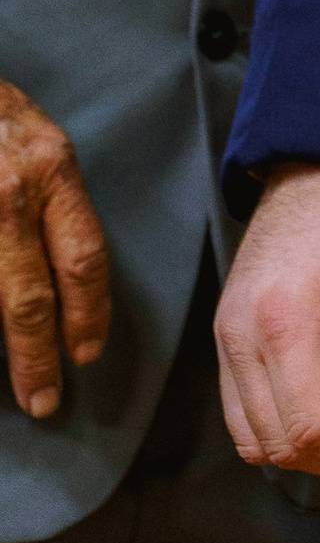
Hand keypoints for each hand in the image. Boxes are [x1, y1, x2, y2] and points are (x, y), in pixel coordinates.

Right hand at [0, 77, 111, 418]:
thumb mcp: (40, 143)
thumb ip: (53, 201)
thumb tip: (66, 278)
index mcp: (52, 170)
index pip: (84, 257)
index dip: (88, 314)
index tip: (86, 353)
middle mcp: (12, 193)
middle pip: (29, 298)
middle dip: (38, 357)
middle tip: (44, 399)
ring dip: (6, 346)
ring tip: (16, 383)